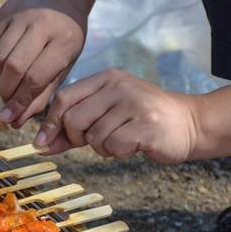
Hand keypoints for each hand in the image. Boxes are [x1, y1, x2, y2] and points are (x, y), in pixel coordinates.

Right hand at [0, 0, 85, 127]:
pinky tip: (8, 59)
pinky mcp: (4, 12)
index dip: (20, 101)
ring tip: (11, 78)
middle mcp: (41, 25)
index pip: (36, 78)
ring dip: (1, 75)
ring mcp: (21, 16)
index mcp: (63, 41)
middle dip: (7, 92)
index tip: (8, 119)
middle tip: (7, 102)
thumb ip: (41, 95)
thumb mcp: (64, 66)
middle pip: (14, 68)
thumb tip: (16, 121)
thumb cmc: (65, 39)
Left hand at [34, 69, 199, 163]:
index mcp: (106, 78)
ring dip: (102, 147)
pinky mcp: (147, 124)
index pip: (63, 98)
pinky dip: (117, 152)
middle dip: (77, 138)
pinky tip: (132, 145)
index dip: (50, 122)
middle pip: (73, 119)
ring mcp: (134, 103)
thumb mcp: (105, 116)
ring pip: (93, 137)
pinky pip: (113, 146)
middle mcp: (119, 86)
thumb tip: (41, 145)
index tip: (42, 142)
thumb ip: (73, 128)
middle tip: (96, 139)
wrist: (189, 124)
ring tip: (121, 139)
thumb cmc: (141, 121)